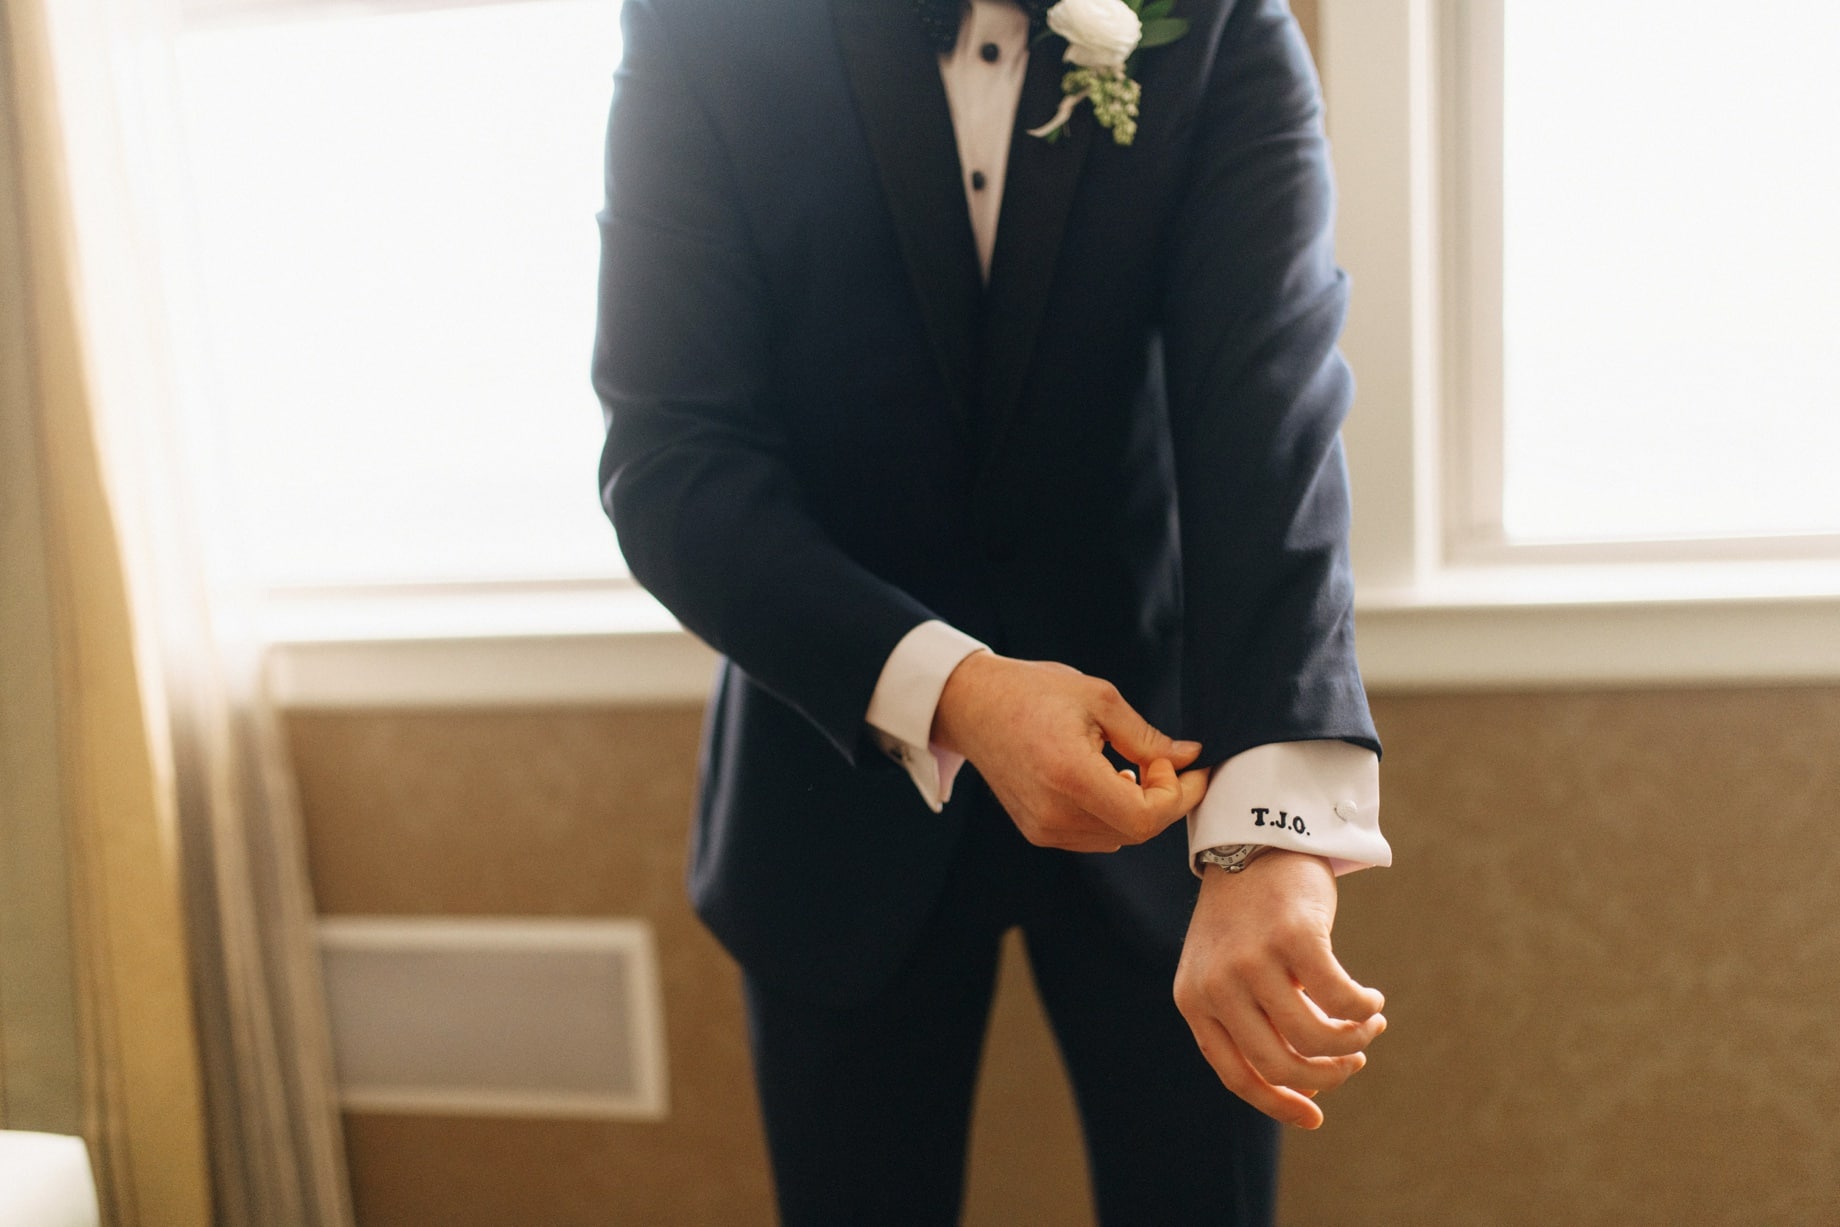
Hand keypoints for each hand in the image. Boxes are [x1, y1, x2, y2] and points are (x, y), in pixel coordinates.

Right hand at [931, 653, 1208, 851]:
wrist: (972, 706)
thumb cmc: (1031, 692)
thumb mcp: (1098, 699)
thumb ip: (1146, 737)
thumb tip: (1189, 757)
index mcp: (1070, 775)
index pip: (1145, 817)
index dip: (1178, 796)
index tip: (1186, 767)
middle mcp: (1054, 812)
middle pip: (1135, 831)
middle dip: (1163, 800)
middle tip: (1164, 762)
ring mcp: (1043, 828)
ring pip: (1117, 837)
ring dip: (1138, 808)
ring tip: (1132, 767)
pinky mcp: (1037, 832)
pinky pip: (1093, 836)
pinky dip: (1113, 814)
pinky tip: (1107, 780)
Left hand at [1174, 850, 1385, 1127]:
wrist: (1255, 841)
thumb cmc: (1248, 919)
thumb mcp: (1229, 972)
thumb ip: (1251, 1024)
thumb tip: (1307, 1089)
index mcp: (1194, 1000)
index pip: (1236, 1075)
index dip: (1280, 1105)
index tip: (1317, 1117)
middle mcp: (1216, 984)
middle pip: (1279, 1064)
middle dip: (1327, 1076)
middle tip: (1353, 1060)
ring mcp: (1252, 960)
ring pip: (1314, 1038)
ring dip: (1352, 1042)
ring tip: (1367, 1026)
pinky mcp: (1293, 937)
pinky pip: (1340, 999)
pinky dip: (1363, 1008)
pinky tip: (1371, 1001)